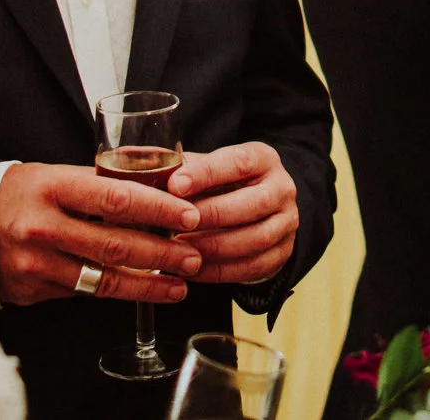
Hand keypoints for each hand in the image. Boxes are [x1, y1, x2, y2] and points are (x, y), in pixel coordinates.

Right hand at [0, 162, 203, 306]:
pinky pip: (86, 293)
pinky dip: (121, 292)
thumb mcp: (56, 175)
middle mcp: (44, 226)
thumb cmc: (25, 193)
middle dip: (163, 253)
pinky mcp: (35, 290)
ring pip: (104, 278)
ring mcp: (38, 262)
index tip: (189, 215)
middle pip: (115, 244)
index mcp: (53, 187)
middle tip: (195, 256)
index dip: (158, 208)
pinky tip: (146, 291)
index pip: (116, 198)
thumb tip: (158, 193)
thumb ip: (100, 185)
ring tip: (181, 282)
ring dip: (149, 283)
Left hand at [167, 142, 298, 285]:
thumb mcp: (208, 166)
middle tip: (177, 224)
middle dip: (211, 215)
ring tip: (181, 250)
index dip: (206, 174)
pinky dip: (221, 271)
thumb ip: (181, 166)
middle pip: (252, 203)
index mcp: (262, 159)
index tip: (175, 185)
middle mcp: (282, 188)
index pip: (238, 162)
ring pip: (255, 238)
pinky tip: (194, 270)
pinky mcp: (283, 252)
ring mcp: (286, 222)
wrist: (258, 206)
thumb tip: (142, 165)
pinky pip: (253, 267)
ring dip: (214, 247)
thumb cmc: (223, 184)